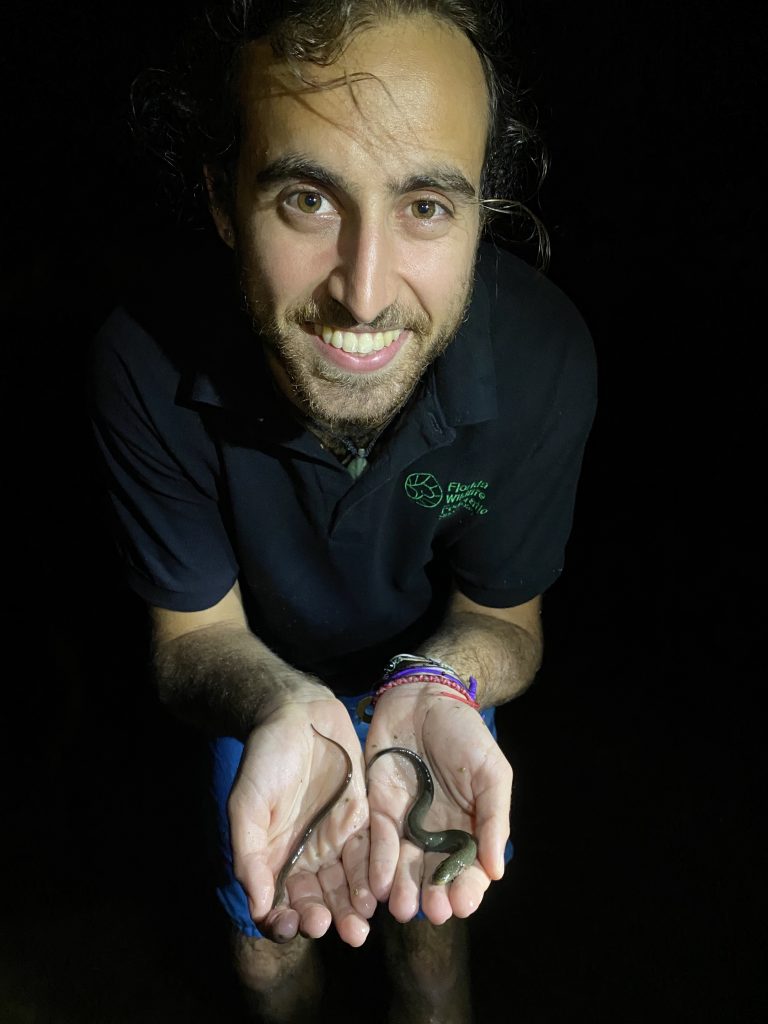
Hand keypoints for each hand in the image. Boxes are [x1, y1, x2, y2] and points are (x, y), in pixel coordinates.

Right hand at [228, 696, 374, 944]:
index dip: (285, 920)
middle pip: (318, 901)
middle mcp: (307, 856)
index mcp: (274, 858)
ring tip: (360, 921)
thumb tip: (257, 906)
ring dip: (352, 907)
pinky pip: (370, 855)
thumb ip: (250, 855)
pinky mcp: (363, 820)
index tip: (293, 924)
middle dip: (327, 917)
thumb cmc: (264, 759)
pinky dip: (373, 876)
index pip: (279, 903)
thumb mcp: (246, 805)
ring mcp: (336, 839)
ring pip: (347, 886)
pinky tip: (378, 891)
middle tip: (336, 928)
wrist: (298, 715)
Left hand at [365, 684, 511, 923]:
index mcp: (469, 827)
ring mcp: (407, 824)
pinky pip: (379, 843)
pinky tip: (380, 883)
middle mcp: (437, 833)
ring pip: (404, 867)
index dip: (467, 889)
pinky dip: (379, 864)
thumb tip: (497, 870)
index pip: (470, 869)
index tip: (462, 904)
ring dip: (404, 890)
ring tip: (403, 908)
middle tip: (433, 910)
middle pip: (435, 875)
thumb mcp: (492, 773)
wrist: (423, 699)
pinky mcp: (378, 810)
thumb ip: (494, 819)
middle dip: (434, 896)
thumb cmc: (464, 734)